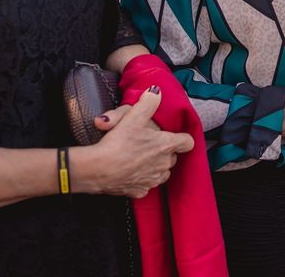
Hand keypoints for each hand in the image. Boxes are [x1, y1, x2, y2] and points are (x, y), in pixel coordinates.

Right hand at [75, 87, 193, 197]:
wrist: (97, 170)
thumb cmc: (117, 143)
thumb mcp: (133, 116)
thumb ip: (148, 102)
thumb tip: (156, 92)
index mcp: (166, 145)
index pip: (188, 142)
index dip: (182, 138)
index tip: (173, 135)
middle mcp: (164, 165)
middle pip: (172, 157)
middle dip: (164, 151)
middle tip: (148, 144)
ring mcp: (153, 180)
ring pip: (161, 172)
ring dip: (154, 166)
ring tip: (139, 157)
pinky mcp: (140, 191)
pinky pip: (146, 185)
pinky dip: (141, 179)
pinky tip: (129, 171)